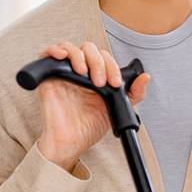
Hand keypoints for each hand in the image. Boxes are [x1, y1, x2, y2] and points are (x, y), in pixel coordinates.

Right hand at [36, 41, 149, 171]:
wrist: (72, 143)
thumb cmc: (90, 126)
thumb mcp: (116, 107)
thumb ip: (132, 93)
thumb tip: (145, 77)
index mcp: (96, 74)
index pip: (104, 56)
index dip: (111, 65)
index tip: (114, 83)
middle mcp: (79, 71)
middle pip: (89, 48)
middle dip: (98, 62)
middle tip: (100, 83)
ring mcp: (63, 73)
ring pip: (70, 47)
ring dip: (79, 56)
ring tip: (84, 72)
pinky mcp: (48, 78)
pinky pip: (46, 55)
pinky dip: (54, 50)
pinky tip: (62, 57)